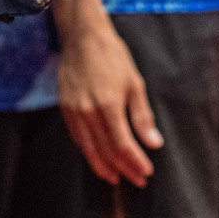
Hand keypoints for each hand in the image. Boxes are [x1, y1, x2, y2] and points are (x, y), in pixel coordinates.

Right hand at [56, 14, 162, 187]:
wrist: (82, 37)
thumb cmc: (113, 57)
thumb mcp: (135, 83)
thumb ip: (142, 116)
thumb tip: (154, 143)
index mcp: (109, 106)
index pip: (122, 146)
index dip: (135, 163)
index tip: (146, 172)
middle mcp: (88, 113)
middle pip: (106, 152)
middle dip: (123, 169)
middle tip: (137, 180)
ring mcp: (74, 112)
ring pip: (89, 149)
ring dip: (104, 167)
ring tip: (117, 177)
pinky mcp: (64, 109)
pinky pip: (77, 139)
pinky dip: (89, 153)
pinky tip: (98, 158)